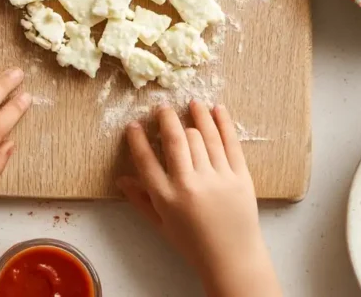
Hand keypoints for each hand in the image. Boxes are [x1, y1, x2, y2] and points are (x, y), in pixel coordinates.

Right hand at [118, 101, 280, 296]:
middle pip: (176, 140)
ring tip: (191, 103)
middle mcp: (190, 185)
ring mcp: (217, 179)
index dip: (137, 138)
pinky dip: (223, 123)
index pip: (146, 159)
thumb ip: (141, 200)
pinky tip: (216, 109)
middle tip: (162, 109)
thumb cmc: (193, 243)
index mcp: (167, 197)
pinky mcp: (239, 177)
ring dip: (196, 115)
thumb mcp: (161, 225)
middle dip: (167, 119)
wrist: (232, 258)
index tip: (133, 125)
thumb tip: (121, 180)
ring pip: (203, 137)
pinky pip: (230, 143)